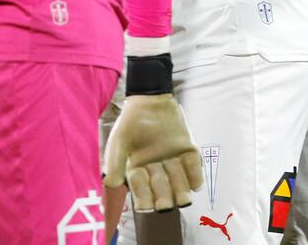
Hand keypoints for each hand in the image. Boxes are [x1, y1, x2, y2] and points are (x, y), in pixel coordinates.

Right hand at [103, 93, 203, 211]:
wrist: (150, 100)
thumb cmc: (131, 122)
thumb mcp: (119, 141)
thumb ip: (115, 162)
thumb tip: (111, 184)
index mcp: (137, 171)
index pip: (141, 189)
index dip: (143, 198)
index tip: (146, 207)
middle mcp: (156, 170)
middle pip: (161, 187)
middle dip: (164, 197)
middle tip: (165, 206)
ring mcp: (173, 160)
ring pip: (178, 179)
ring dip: (181, 188)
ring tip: (184, 199)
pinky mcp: (187, 150)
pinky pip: (193, 165)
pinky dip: (195, 174)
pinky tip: (196, 184)